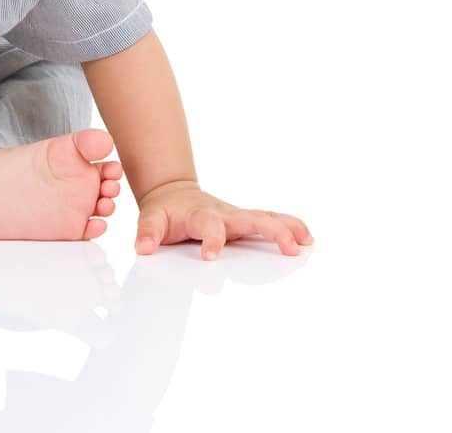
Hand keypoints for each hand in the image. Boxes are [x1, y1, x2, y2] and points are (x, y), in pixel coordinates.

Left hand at [134, 180, 313, 259]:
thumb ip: (147, 233)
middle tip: (289, 248)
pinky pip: (271, 221)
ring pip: (267, 217)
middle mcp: (225, 214)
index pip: (210, 227)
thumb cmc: (166, 210)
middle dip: (272, 232)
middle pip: (252, 219)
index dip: (212, 241)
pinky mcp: (246, 222)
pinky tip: (307, 238)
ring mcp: (238, 217)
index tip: (210, 258)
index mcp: (201, 214)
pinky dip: (290, 227)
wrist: (174, 193)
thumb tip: (143, 249)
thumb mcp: (151, 219)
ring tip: (307, 242)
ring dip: (288, 228)